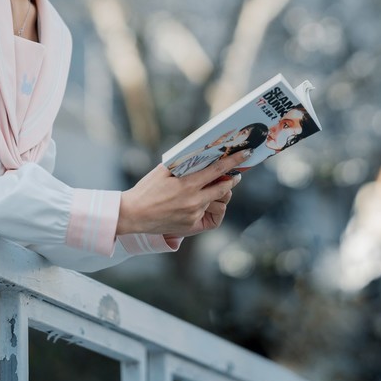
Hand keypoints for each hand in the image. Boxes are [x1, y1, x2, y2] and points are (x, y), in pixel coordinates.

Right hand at [117, 148, 250, 238]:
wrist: (134, 214)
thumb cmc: (147, 189)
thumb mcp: (163, 170)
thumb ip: (183, 163)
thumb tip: (202, 153)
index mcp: (188, 184)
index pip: (218, 170)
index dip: (234, 162)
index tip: (246, 154)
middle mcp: (194, 201)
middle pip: (224, 189)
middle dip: (232, 180)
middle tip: (235, 174)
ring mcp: (194, 215)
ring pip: (217, 202)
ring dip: (218, 194)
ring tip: (213, 187)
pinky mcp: (191, 226)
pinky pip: (208, 214)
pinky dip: (207, 205)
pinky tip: (201, 201)